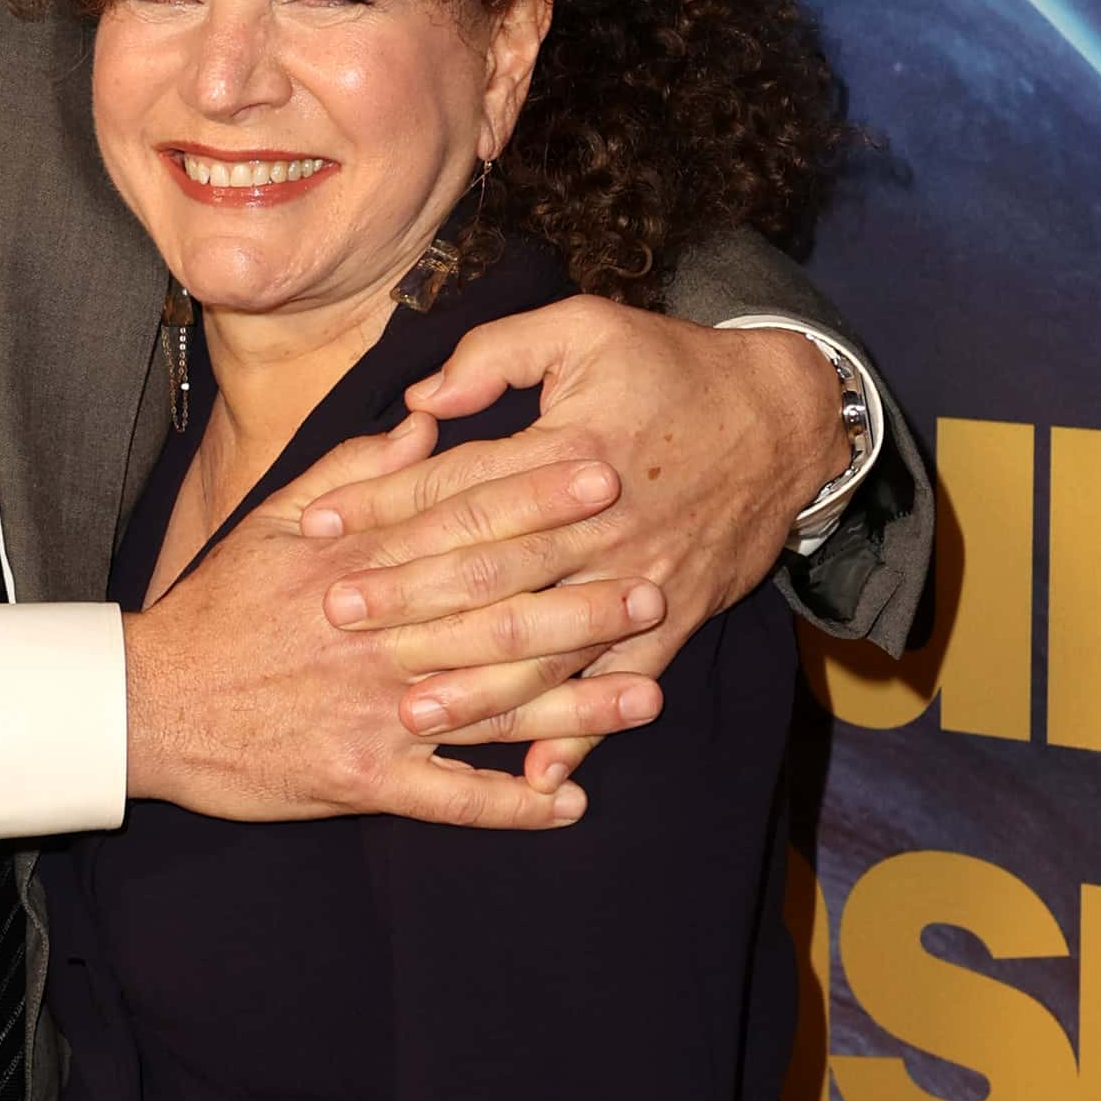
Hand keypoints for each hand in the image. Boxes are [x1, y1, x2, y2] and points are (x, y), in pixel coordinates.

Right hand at [125, 423, 637, 831]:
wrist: (148, 703)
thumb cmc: (219, 608)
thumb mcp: (275, 519)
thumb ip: (356, 470)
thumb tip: (427, 427)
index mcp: (358, 565)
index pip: (463, 523)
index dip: (538, 500)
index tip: (605, 475)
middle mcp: (377, 636)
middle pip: (495, 614)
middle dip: (580, 601)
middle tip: (655, 585)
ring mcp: (374, 712)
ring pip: (491, 706)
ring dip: (574, 707)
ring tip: (648, 695)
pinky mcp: (362, 779)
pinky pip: (450, 798)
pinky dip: (510, 804)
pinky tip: (569, 803)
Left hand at [291, 305, 845, 785]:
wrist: (786, 417)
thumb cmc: (673, 365)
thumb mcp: (584, 328)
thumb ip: (495, 356)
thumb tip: (421, 403)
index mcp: (565, 451)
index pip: (455, 485)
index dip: (380, 504)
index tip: (314, 527)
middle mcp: (597, 525)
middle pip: (487, 571)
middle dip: (407, 598)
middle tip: (336, 619)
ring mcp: (637, 579)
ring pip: (547, 643)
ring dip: (480, 684)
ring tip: (412, 712)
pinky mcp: (674, 618)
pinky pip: (620, 683)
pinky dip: (585, 732)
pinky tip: (538, 771)